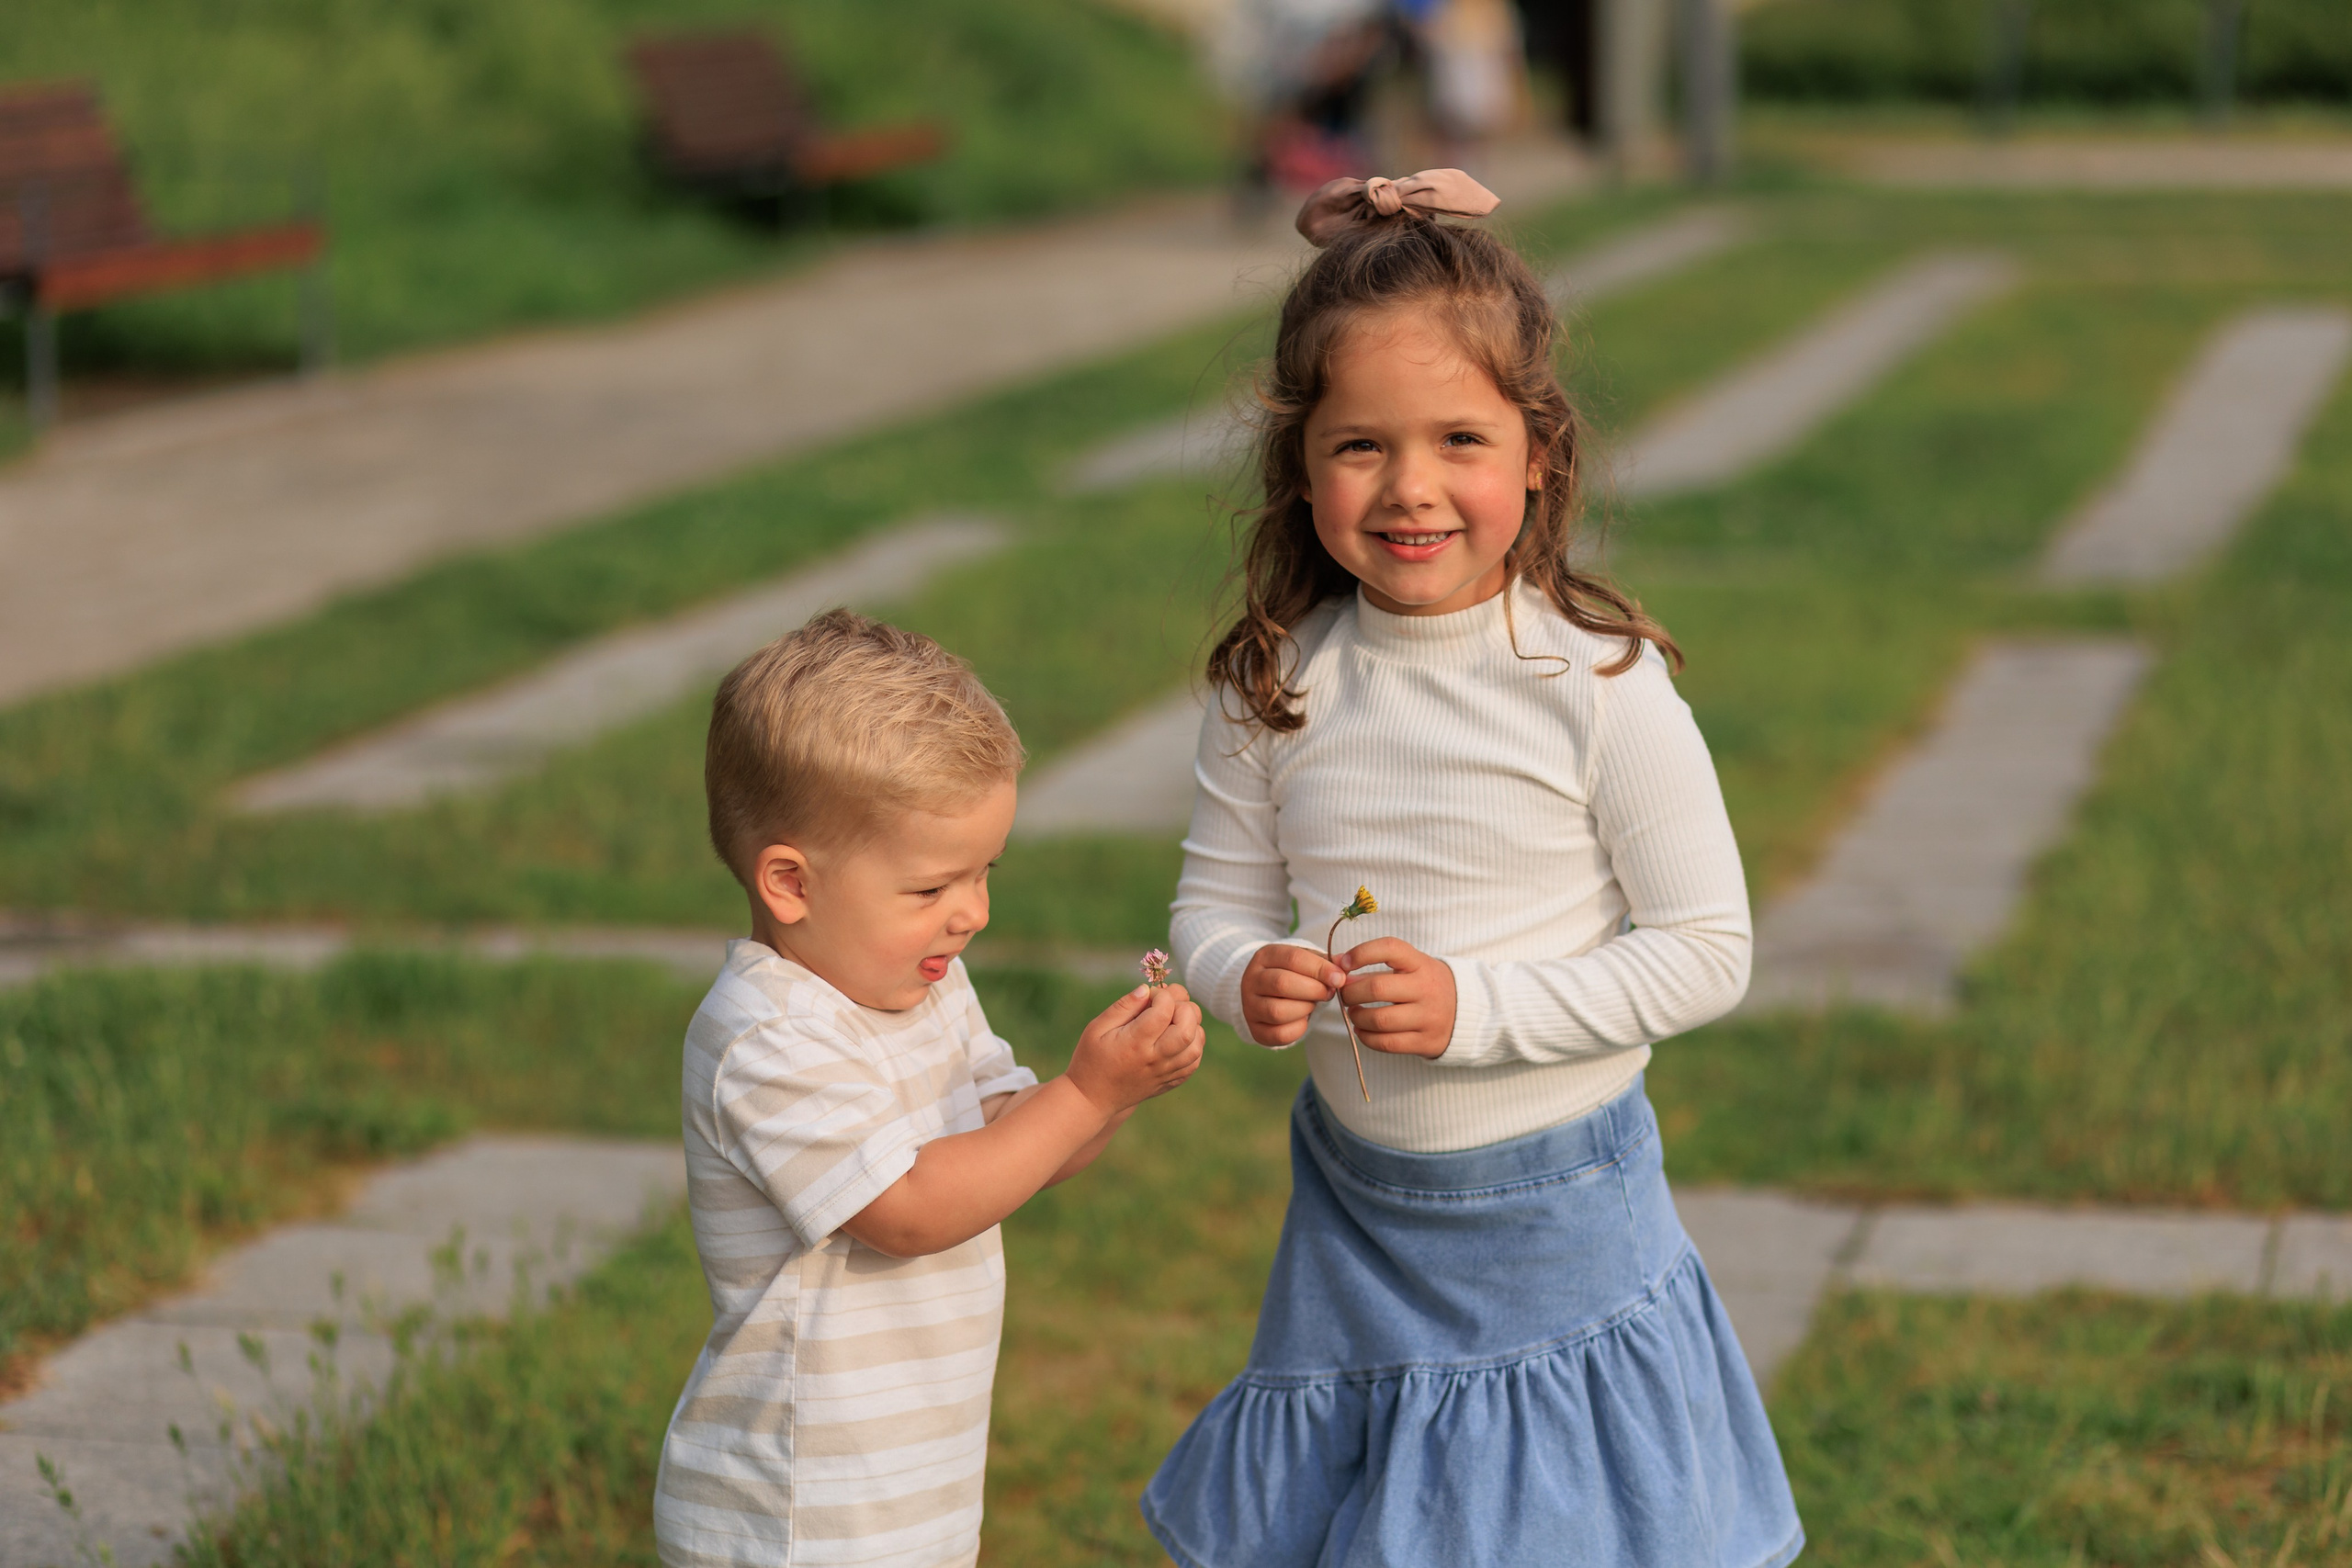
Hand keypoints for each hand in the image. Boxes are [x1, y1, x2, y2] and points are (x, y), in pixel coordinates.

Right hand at [1066, 983, 1204, 1113]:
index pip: (1164, 1011)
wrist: (1092, 1098)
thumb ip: (1123, 1007)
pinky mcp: (1170, 1082)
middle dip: (1184, 1007)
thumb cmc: (1091, 1058)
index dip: (1162, 995)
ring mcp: (1165, 1073)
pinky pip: (1194, 1063)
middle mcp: (1155, 1059)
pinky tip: (1179, 1037)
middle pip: (1187, 1028)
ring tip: (1175, 1019)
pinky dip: (1194, 1045)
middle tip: (1167, 1005)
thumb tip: (1147, 989)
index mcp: (1135, 1042)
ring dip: (1192, 1026)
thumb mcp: (1097, 1027)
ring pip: (1196, 1046)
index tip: (1150, 996)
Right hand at [1240, 943, 1350, 1046]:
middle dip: (1314, 990)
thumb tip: (1345, 967)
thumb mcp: (1305, 960)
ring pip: (1278, 1011)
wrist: (1267, 993)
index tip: (1340, 978)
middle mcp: (1251, 979)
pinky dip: (1299, 1028)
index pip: (1293, 958)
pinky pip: (1279, 1034)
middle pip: (1282, 984)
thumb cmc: (1292, 973)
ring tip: (1312, 1004)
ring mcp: (1250, 1006)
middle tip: (1329, 993)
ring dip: (1305, 1009)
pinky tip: (1303, 1019)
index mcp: (1265, 956)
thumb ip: (1326, 962)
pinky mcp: (1255, 1029)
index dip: (1320, 969)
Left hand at [1333, 938, 1455, 1059]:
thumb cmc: (1425, 984)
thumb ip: (1376, 963)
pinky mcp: (1425, 1042)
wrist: (1465, 1011)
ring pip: (1379, 1019)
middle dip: (1350, 992)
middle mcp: (1426, 989)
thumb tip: (1335, 964)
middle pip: (1377, 988)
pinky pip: (1386, 1043)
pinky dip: (1366, 1037)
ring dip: (1357, 1017)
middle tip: (1345, 994)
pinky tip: (1362, 1030)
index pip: (1389, 948)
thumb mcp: (1410, 966)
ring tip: (1354, 1013)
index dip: (1361, 953)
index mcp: (1421, 963)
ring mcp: (1427, 1017)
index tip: (1343, 963)